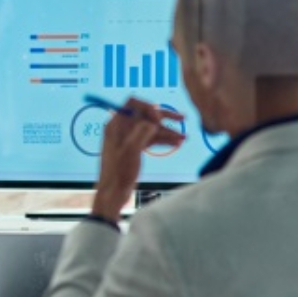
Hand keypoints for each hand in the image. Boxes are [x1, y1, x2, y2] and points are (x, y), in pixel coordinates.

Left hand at [91, 98, 184, 220]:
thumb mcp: (131, 149)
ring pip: (150, 129)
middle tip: (182, 119)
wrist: (114, 193)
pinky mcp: (134, 148)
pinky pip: (150, 139)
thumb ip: (143, 130)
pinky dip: (163, 140)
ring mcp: (128, 138)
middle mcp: (122, 128)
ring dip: (167, 132)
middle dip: (164, 118)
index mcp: (116, 124)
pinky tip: (176, 143)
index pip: (133, 103)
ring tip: (183, 138)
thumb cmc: (118, 172)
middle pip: (145, 115)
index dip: (148, 107)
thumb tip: (155, 117)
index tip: (160, 118)